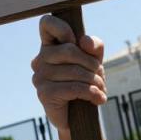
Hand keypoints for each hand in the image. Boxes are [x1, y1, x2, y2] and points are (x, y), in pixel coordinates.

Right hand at [31, 14, 107, 131]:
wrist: (80, 116)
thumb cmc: (85, 82)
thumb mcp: (94, 60)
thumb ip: (94, 46)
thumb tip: (84, 42)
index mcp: (49, 46)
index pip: (46, 23)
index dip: (63, 28)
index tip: (75, 41)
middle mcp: (40, 59)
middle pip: (70, 50)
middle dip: (92, 64)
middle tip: (100, 75)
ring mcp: (39, 77)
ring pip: (75, 71)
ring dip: (95, 81)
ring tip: (101, 89)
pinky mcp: (44, 93)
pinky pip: (74, 88)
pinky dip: (92, 93)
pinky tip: (99, 99)